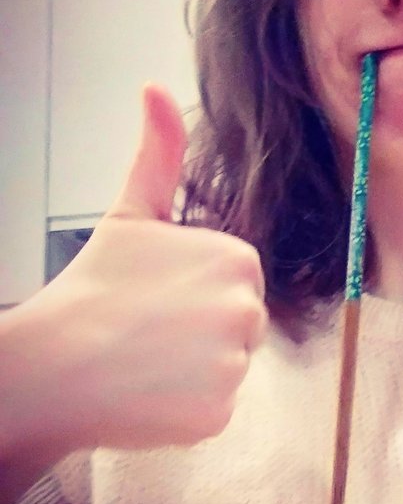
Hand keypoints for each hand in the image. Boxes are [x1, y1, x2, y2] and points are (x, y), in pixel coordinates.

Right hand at [0, 85, 266, 466]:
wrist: (53, 362)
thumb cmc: (94, 287)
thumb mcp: (131, 214)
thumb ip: (158, 155)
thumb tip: (155, 88)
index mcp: (239, 259)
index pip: (239, 283)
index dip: (196, 294)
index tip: (158, 299)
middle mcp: (248, 309)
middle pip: (240, 325)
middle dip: (202, 332)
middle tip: (149, 332)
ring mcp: (234, 366)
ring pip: (228, 368)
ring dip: (195, 371)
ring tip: (146, 362)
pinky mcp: (218, 415)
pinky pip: (216, 409)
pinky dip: (187, 410)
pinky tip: (149, 394)